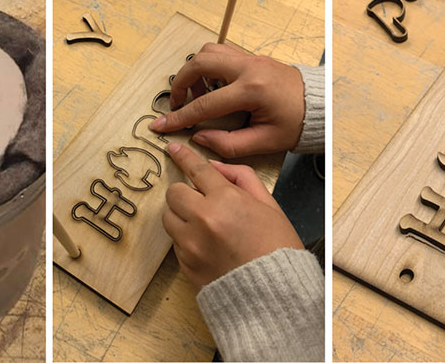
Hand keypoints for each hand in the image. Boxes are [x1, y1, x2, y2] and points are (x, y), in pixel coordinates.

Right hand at [149, 43, 305, 157]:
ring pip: (209, 50)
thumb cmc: (295, 124)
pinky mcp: (252, 56)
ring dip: (194, 70)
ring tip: (197, 95)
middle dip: (180, 83)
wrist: (318, 106)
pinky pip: (221, 52)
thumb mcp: (264, 142)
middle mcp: (249, 67)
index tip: (161, 125)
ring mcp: (250, 58)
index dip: (179, 117)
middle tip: (177, 104)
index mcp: (252, 90)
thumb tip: (200, 137)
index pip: (205, 104)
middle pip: (200, 62)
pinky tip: (212, 86)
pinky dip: (209, 65)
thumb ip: (228, 143)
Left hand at [162, 142, 303, 291]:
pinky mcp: (184, 264)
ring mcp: (190, 244)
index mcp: (226, 200)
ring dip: (181, 215)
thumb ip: (241, 178)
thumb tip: (214, 167)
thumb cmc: (276, 248)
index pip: (197, 170)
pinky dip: (186, 238)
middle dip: (184, 192)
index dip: (184, 157)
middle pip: (174, 193)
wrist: (273, 294)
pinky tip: (207, 244)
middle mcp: (203, 220)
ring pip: (169, 217)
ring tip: (203, 224)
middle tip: (199, 200)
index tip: (173, 150)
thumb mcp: (268, 205)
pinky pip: (175, 242)